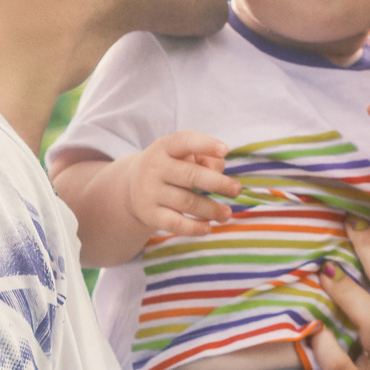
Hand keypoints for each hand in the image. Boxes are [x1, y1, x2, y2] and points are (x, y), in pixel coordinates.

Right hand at [119, 131, 242, 238]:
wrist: (132, 187)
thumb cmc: (171, 166)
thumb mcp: (183, 154)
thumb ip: (206, 157)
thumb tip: (219, 174)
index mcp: (165, 147)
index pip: (184, 141)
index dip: (205, 145)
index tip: (225, 150)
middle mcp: (155, 167)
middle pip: (190, 176)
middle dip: (217, 184)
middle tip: (237, 190)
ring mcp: (150, 192)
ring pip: (187, 202)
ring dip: (211, 209)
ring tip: (227, 213)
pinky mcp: (150, 214)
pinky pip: (175, 224)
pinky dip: (194, 228)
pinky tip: (208, 227)